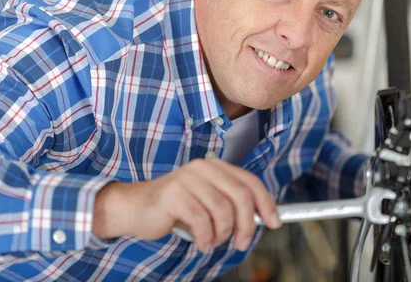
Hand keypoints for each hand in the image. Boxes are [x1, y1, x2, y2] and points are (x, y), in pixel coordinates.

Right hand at [93, 158, 280, 251]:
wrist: (136, 207)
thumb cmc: (176, 208)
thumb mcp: (209, 202)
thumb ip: (232, 204)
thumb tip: (264, 218)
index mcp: (216, 166)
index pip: (250, 182)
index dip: (266, 203)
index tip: (274, 223)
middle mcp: (204, 167)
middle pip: (240, 196)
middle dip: (247, 225)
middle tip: (241, 243)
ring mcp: (188, 179)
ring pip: (222, 211)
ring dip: (221, 234)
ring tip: (211, 240)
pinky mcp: (174, 194)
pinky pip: (202, 222)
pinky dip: (205, 238)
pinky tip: (200, 242)